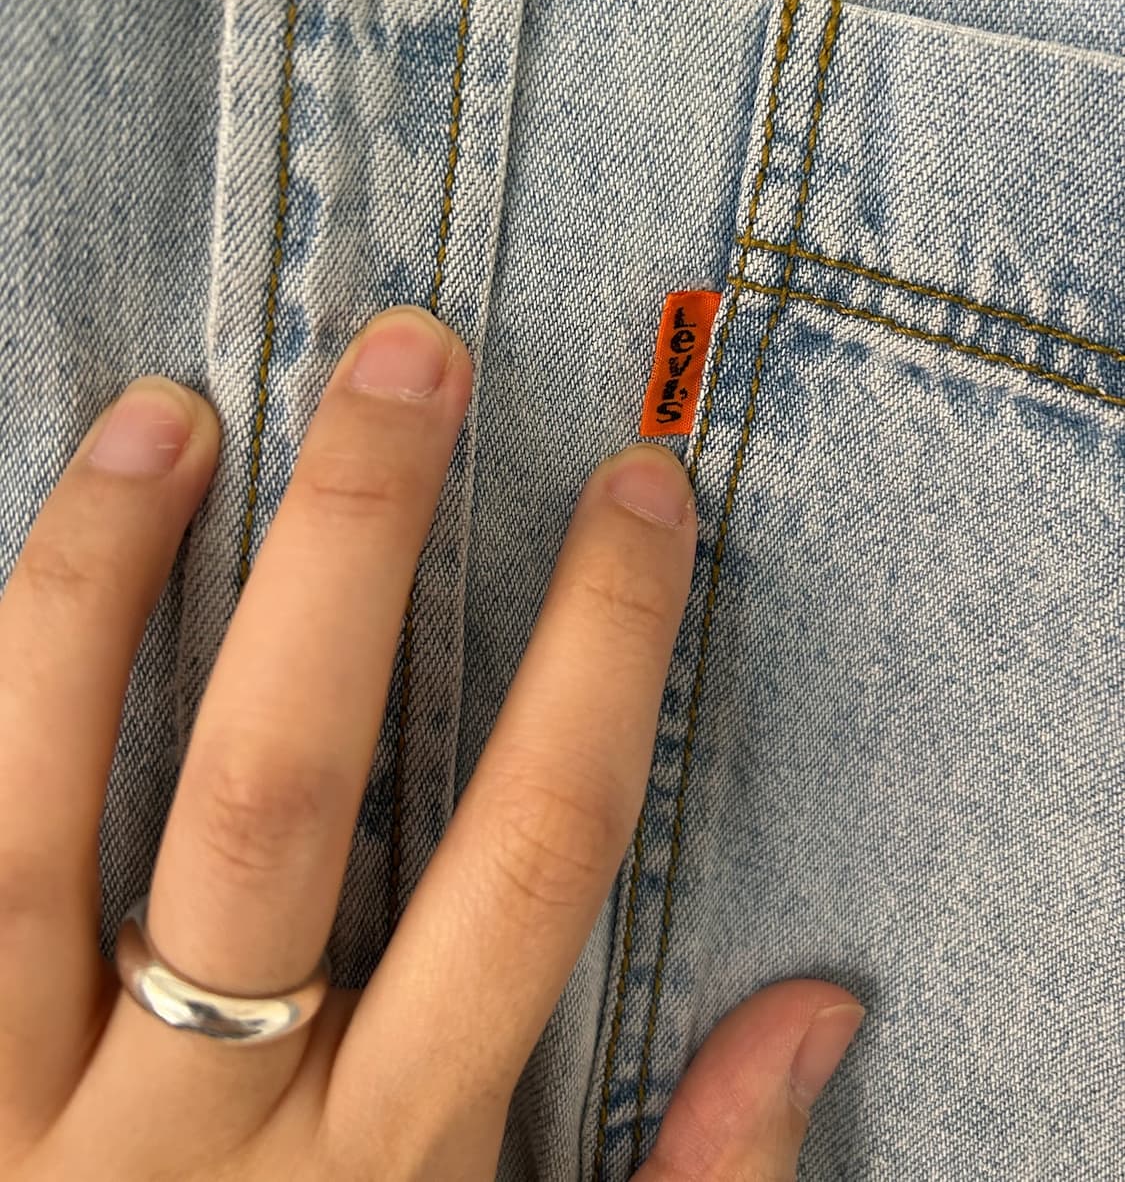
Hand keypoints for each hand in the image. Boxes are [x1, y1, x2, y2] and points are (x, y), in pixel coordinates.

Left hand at [0, 304, 862, 1179]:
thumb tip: (820, 1012)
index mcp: (385, 1180)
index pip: (532, 858)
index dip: (600, 652)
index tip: (635, 488)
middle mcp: (196, 1144)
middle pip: (284, 792)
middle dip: (359, 548)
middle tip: (404, 355)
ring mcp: (10, 1131)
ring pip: (34, 825)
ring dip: (103, 597)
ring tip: (166, 419)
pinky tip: (20, 585)